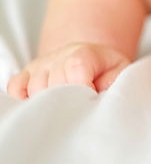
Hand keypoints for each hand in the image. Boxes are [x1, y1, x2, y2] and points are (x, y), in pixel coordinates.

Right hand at [6, 42, 131, 99]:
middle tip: (81, 110)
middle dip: (69, 103)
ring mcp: (40, 65)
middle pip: (55, 84)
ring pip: (35, 89)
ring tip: (66, 109)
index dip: (84, 89)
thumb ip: (115, 86)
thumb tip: (100, 102)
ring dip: (49, 104)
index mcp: (85, 53)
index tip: (92, 100)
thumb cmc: (109, 74)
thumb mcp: (121, 75)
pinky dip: (23, 99)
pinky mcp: (27, 75)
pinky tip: (39, 107)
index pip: (76, 69)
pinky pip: (16, 87)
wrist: (95, 63)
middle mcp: (59, 56)